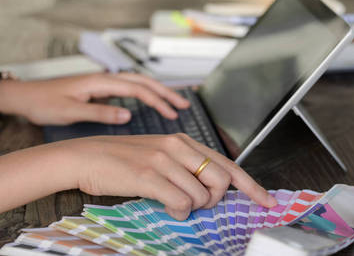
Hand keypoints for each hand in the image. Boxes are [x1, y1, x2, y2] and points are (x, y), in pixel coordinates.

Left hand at [0, 73, 189, 124]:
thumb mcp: (70, 111)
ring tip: (174, 103)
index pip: (136, 88)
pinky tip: (150, 103)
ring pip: (137, 83)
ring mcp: (102, 83)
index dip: (157, 100)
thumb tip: (127, 115)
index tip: (172, 112)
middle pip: (142, 81)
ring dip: (157, 92)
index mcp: (99, 82)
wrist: (24, 96)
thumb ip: (100, 113)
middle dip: (165, 92)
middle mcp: (103, 78)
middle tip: (184, 104)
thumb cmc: (43, 103)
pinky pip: (128, 89)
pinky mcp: (98, 89)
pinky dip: (144, 94)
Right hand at [57, 133, 276, 219]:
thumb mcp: (159, 154)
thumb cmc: (122, 159)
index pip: (228, 163)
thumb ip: (185, 167)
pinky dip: (178, 212)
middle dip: (215, 200)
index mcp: (183, 140)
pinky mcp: (148, 175)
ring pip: (201, 196)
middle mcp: (177, 146)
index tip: (267, 201)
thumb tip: (209, 190)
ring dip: (192, 208)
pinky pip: (181, 203)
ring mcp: (163, 160)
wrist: (85, 156)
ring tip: (174, 203)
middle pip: (221, 180)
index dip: (252, 185)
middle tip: (197, 203)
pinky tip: (166, 207)